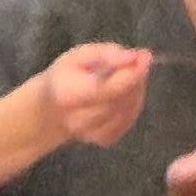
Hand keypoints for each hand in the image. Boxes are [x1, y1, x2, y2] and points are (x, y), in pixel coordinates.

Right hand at [34, 43, 154, 148]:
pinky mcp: (103, 141)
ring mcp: (91, 134)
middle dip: (136, 78)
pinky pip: (129, 121)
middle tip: (136, 61)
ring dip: (136, 91)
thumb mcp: (78, 56)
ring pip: (129, 110)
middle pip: (122, 100)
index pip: (110, 89)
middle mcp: (78, 120)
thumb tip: (133, 57)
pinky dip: (133, 106)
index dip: (132, 74)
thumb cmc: (65, 77)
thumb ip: (105, 54)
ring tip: (127, 76)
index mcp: (68, 95)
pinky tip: (124, 95)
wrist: (50, 109)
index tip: (145, 56)